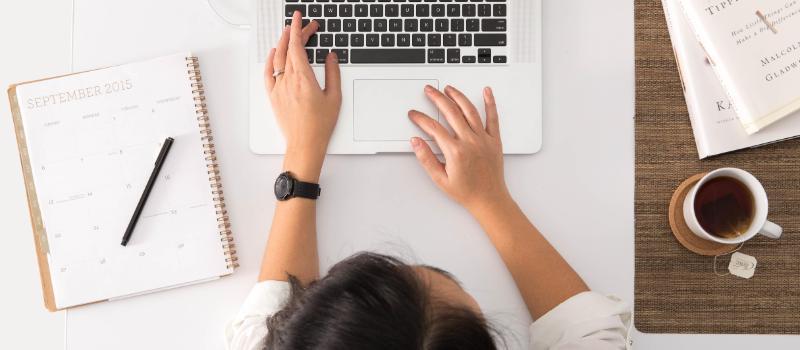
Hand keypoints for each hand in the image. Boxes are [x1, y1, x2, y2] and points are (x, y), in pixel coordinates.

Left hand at [266, 11, 341, 181]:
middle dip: (295, 33)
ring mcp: (278, 88)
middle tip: (304, 26)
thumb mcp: (334, 97)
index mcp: (303, 79)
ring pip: (277, 58)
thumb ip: (333, 73)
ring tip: (288, 33)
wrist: (304, 144)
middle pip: (288, 49)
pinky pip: (268, 73)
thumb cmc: (320, 125)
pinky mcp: (273, 96)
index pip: (297, 46)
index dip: (299, 29)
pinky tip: (274, 53)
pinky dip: (270, 60)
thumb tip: (331, 57)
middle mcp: (288, 81)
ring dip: (282, 43)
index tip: (301, 19)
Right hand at [409, 85, 510, 213]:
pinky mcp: (494, 140)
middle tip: (429, 90)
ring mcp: (483, 139)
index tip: (414, 114)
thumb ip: (426, 158)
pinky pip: (493, 118)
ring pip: (469, 111)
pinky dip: (490, 103)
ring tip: (449, 89)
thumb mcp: (440, 179)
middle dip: (437, 98)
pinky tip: (486, 91)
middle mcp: (470, 142)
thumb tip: (416, 142)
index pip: (433, 128)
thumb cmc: (467, 192)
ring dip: (458, 96)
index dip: (421, 118)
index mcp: (455, 152)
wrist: (489, 199)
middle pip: (451, 112)